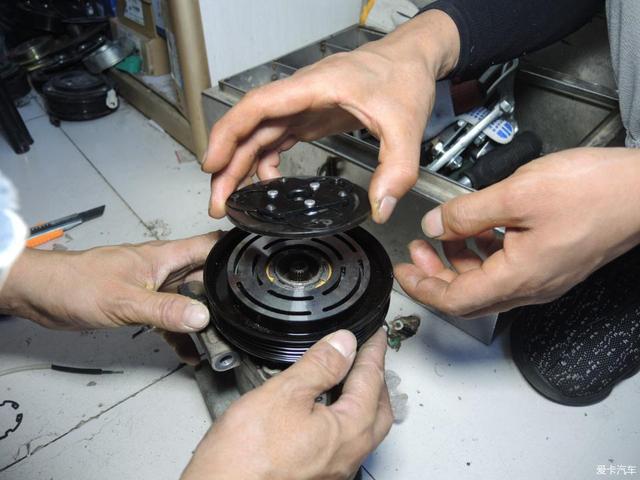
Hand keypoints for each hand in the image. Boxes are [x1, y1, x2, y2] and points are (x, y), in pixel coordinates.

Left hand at [0, 232, 219, 332]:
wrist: (43, 295)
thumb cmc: (77, 283)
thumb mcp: (126, 300)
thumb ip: (166, 309)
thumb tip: (201, 317)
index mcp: (165, 257)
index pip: (210, 247)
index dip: (235, 253)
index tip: (257, 266)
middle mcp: (164, 270)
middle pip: (205, 278)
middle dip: (223, 296)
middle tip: (240, 318)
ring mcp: (154, 287)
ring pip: (189, 301)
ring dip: (201, 320)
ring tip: (217, 342)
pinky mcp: (142, 304)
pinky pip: (169, 318)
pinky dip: (179, 333)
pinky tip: (188, 351)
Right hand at [181, 329, 392, 479]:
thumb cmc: (245, 456)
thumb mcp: (284, 393)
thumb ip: (320, 365)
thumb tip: (343, 343)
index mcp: (349, 432)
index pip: (371, 380)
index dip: (372, 352)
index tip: (375, 335)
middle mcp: (348, 456)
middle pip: (378, 409)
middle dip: (375, 378)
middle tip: (367, 354)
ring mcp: (334, 470)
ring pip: (361, 428)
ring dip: (360, 399)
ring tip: (347, 377)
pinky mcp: (317, 477)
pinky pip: (343, 442)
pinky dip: (343, 417)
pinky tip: (324, 409)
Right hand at [203, 10, 459, 222]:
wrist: (412, 59)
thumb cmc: (402, 76)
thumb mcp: (405, 125)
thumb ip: (397, 168)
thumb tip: (380, 206)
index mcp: (313, 87)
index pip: (257, 107)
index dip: (229, 134)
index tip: (212, 164)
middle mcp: (301, 96)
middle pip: (250, 128)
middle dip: (228, 165)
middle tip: (218, 202)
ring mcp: (303, 107)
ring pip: (259, 136)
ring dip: (241, 167)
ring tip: (233, 200)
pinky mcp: (310, 117)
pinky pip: (276, 140)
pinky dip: (265, 162)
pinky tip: (266, 183)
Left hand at [395, 147, 639, 316]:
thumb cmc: (594, 192)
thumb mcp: (516, 194)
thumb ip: (467, 214)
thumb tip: (435, 226)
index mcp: (518, 277)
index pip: (454, 300)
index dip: (421, 287)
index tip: (402, 272)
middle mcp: (530, 286)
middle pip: (467, 296)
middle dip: (434, 275)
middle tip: (416, 252)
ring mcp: (543, 277)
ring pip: (486, 281)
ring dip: (457, 261)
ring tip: (441, 234)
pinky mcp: (552, 262)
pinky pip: (506, 267)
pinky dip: (482, 252)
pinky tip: (477, 229)